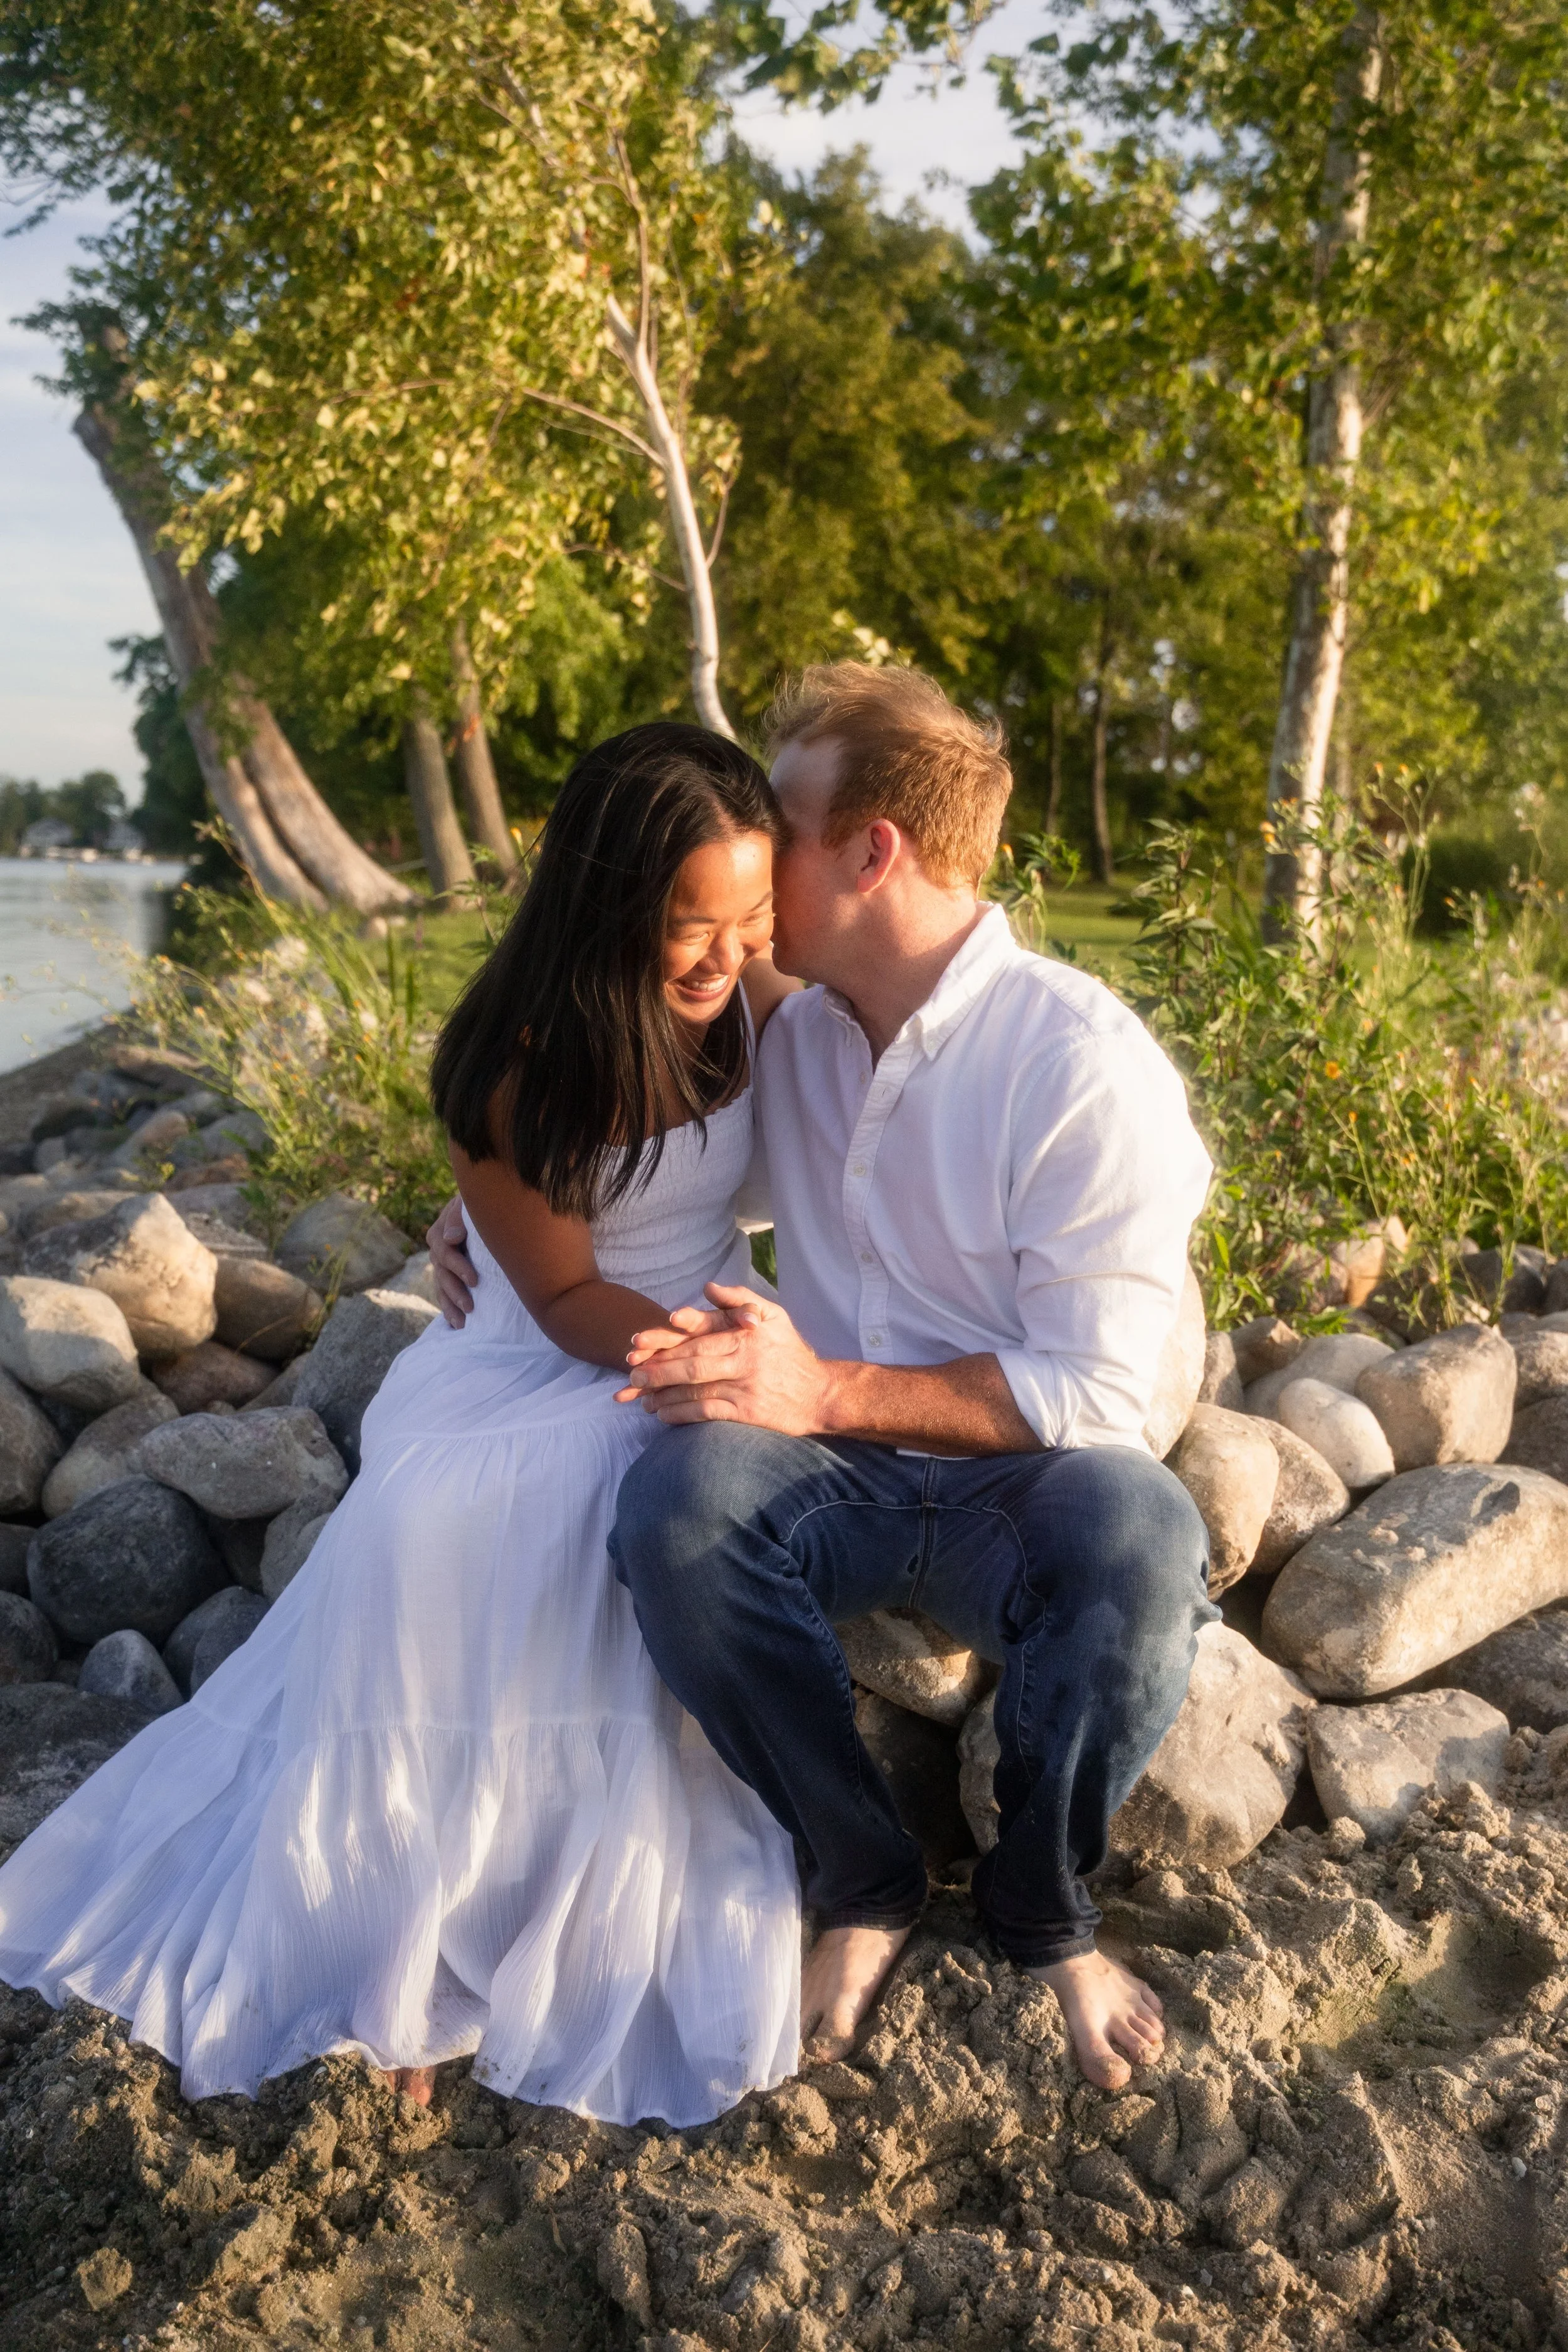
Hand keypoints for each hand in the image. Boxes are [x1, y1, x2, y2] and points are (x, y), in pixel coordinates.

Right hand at [427, 1195, 477, 1328]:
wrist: (489, 1210)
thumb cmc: (481, 1206)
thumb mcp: (469, 1205)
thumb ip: (458, 1218)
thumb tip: (451, 1239)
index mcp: (439, 1233)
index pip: (444, 1252)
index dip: (458, 1267)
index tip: (474, 1280)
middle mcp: (438, 1252)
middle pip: (442, 1275)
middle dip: (455, 1292)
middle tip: (470, 1307)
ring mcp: (443, 1267)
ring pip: (442, 1289)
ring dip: (451, 1306)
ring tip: (462, 1322)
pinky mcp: (451, 1278)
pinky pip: (445, 1296)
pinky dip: (450, 1310)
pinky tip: (457, 1325)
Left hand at [614, 1283, 835, 1432]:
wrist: (821, 1393)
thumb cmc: (791, 1353)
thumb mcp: (774, 1316)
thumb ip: (740, 1299)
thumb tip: (708, 1288)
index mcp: (744, 1333)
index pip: (698, 1334)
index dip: (665, 1339)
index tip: (636, 1343)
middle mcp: (742, 1357)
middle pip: (691, 1362)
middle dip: (657, 1369)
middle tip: (630, 1374)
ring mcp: (744, 1386)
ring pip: (695, 1389)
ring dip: (663, 1394)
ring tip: (639, 1397)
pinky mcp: (747, 1412)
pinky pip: (707, 1411)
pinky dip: (682, 1414)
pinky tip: (663, 1415)